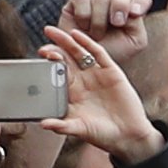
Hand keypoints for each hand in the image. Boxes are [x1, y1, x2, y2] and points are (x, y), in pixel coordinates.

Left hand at [46, 21, 158, 164]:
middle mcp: (83, 81)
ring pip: (80, 53)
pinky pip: (99, 54)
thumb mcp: (79, 129)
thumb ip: (62, 126)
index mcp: (72, 93)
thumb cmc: (103, 134)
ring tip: (55, 31)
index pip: (57, 73)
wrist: (128, 136)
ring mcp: (97, 75)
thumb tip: (43, 124)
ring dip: (67, 41)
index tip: (39, 56)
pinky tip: (78, 35)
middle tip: (45, 37)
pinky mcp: (112, 72)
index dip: (48, 63)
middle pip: (66, 59)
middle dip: (54, 48)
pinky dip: (89, 43)